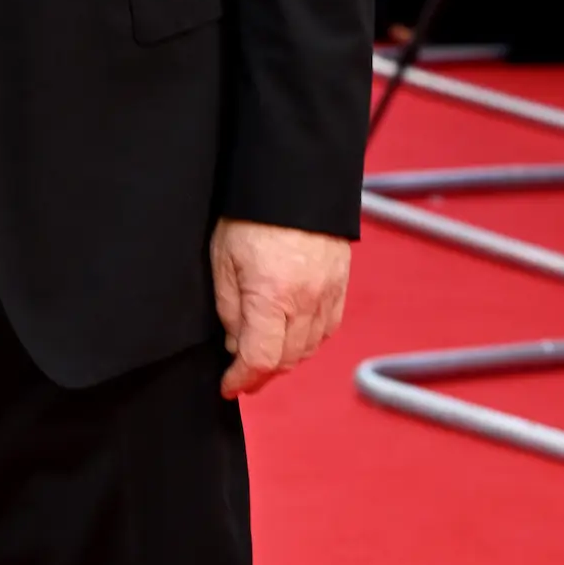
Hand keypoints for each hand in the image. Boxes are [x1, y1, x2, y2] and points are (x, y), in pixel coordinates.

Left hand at [209, 220, 351, 399]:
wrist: (295, 178)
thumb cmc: (251, 214)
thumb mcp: (222, 259)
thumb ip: (229, 308)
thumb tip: (235, 344)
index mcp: (272, 296)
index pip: (260, 359)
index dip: (241, 380)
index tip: (228, 386)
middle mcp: (306, 301)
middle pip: (287, 360)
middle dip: (261, 372)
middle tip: (240, 374)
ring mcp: (328, 294)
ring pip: (309, 348)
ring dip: (285, 358)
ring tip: (263, 353)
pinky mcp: (341, 284)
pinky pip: (328, 328)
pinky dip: (308, 340)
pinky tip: (291, 333)